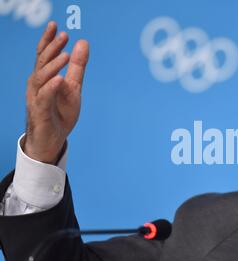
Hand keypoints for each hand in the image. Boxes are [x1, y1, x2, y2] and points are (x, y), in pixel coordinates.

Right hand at [24, 21, 88, 163]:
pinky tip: (59, 79)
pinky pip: (44, 98)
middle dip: (52, 48)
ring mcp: (36, 98)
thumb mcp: (73, 87)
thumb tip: (83, 43)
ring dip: (53, 66)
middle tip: (64, 36)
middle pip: (42, 63)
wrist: (53, 140)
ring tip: (66, 56)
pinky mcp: (40, 113)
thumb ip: (77, 67)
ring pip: (41, 78)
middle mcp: (37, 85)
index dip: (48, 40)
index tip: (55, 26)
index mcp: (44, 77)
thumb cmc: (60, 112)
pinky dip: (51, 88)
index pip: (44, 55)